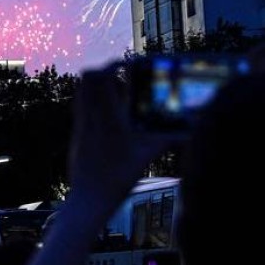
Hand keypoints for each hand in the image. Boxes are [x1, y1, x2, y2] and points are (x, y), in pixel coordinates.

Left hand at [66, 66, 182, 208]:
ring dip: (97, 85)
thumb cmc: (117, 179)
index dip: (112, 65)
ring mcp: (80, 125)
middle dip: (104, 71)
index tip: (126, 64)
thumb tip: (188, 130)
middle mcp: (90, 117)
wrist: (88, 200)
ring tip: (116, 92)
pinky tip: (108, 113)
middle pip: (87, 78)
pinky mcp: (76, 135)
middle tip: (122, 76)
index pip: (101, 77)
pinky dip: (92, 101)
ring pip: (81, 91)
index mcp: (107, 117)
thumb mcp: (146, 157)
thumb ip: (167, 139)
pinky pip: (80, 107)